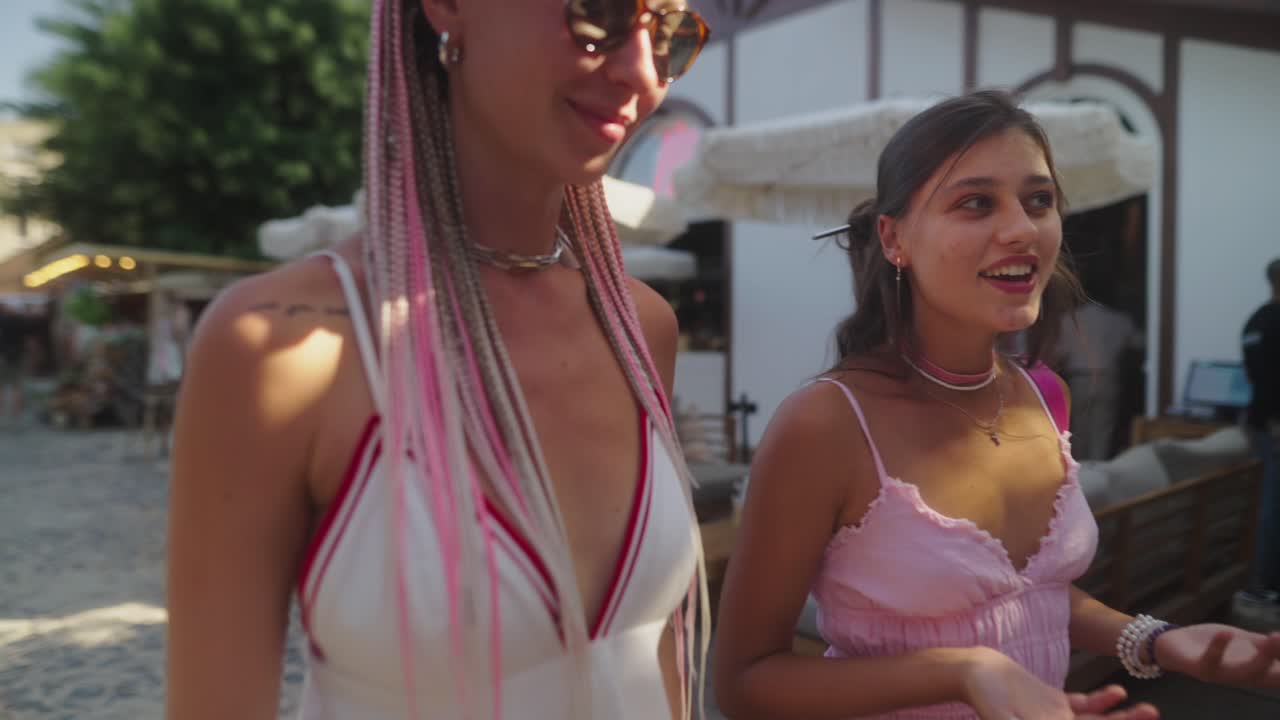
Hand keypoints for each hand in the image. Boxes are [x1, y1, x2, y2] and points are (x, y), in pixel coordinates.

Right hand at [963, 648, 1158, 719]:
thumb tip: (1053, 719)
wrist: (974, 672)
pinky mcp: (1054, 701)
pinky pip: (1084, 705)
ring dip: (1123, 717)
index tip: (1133, 719)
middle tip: (1152, 713)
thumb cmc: (983, 696)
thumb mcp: (1002, 717)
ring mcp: (1058, 717)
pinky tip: (1118, 693)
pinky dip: (1102, 701)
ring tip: (1150, 710)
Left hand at [1154, 624, 1279, 686]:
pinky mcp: (1198, 668)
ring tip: (1276, 636)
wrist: (1172, 645)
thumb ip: (1269, 646)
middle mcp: (1242, 676)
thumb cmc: (1215, 644)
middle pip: (1271, 675)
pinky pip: (1210, 662)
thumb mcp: (1247, 643)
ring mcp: (1221, 674)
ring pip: (1246, 672)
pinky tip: (1228, 632)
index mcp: (1257, 670)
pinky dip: (1219, 648)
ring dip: (1264, 656)